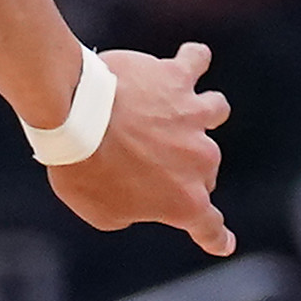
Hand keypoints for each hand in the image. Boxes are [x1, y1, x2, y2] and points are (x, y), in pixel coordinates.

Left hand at [42, 42, 235, 256]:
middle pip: (205, 168)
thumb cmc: (82, 169)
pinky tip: (189, 57)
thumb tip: (137, 198)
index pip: (209, 226)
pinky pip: (196, 60)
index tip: (224, 243)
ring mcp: (192, 116)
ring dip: (202, 112)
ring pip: (216, 110)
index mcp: (183, 201)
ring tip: (182, 109)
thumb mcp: (101, 212)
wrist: (76, 117)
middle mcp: (199, 160)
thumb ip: (129, 211)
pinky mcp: (177, 79)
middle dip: (183, 167)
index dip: (216, 237)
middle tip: (144, 159)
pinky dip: (193, 59)